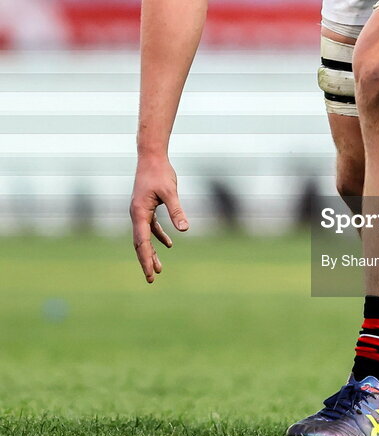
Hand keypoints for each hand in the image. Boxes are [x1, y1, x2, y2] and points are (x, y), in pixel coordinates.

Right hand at [129, 158, 187, 283]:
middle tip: (152, 278)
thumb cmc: (160, 172)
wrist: (151, 157)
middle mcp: (136, 214)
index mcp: (139, 213)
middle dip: (146, 260)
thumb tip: (185, 229)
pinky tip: (168, 244)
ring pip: (144, 237)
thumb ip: (177, 211)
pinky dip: (158, 236)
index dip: (146, 259)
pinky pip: (150, 227)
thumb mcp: (170, 192)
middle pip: (140, 243)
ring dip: (152, 251)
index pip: (142, 242)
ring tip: (159, 268)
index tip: (151, 274)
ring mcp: (140, 211)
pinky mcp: (145, 207)